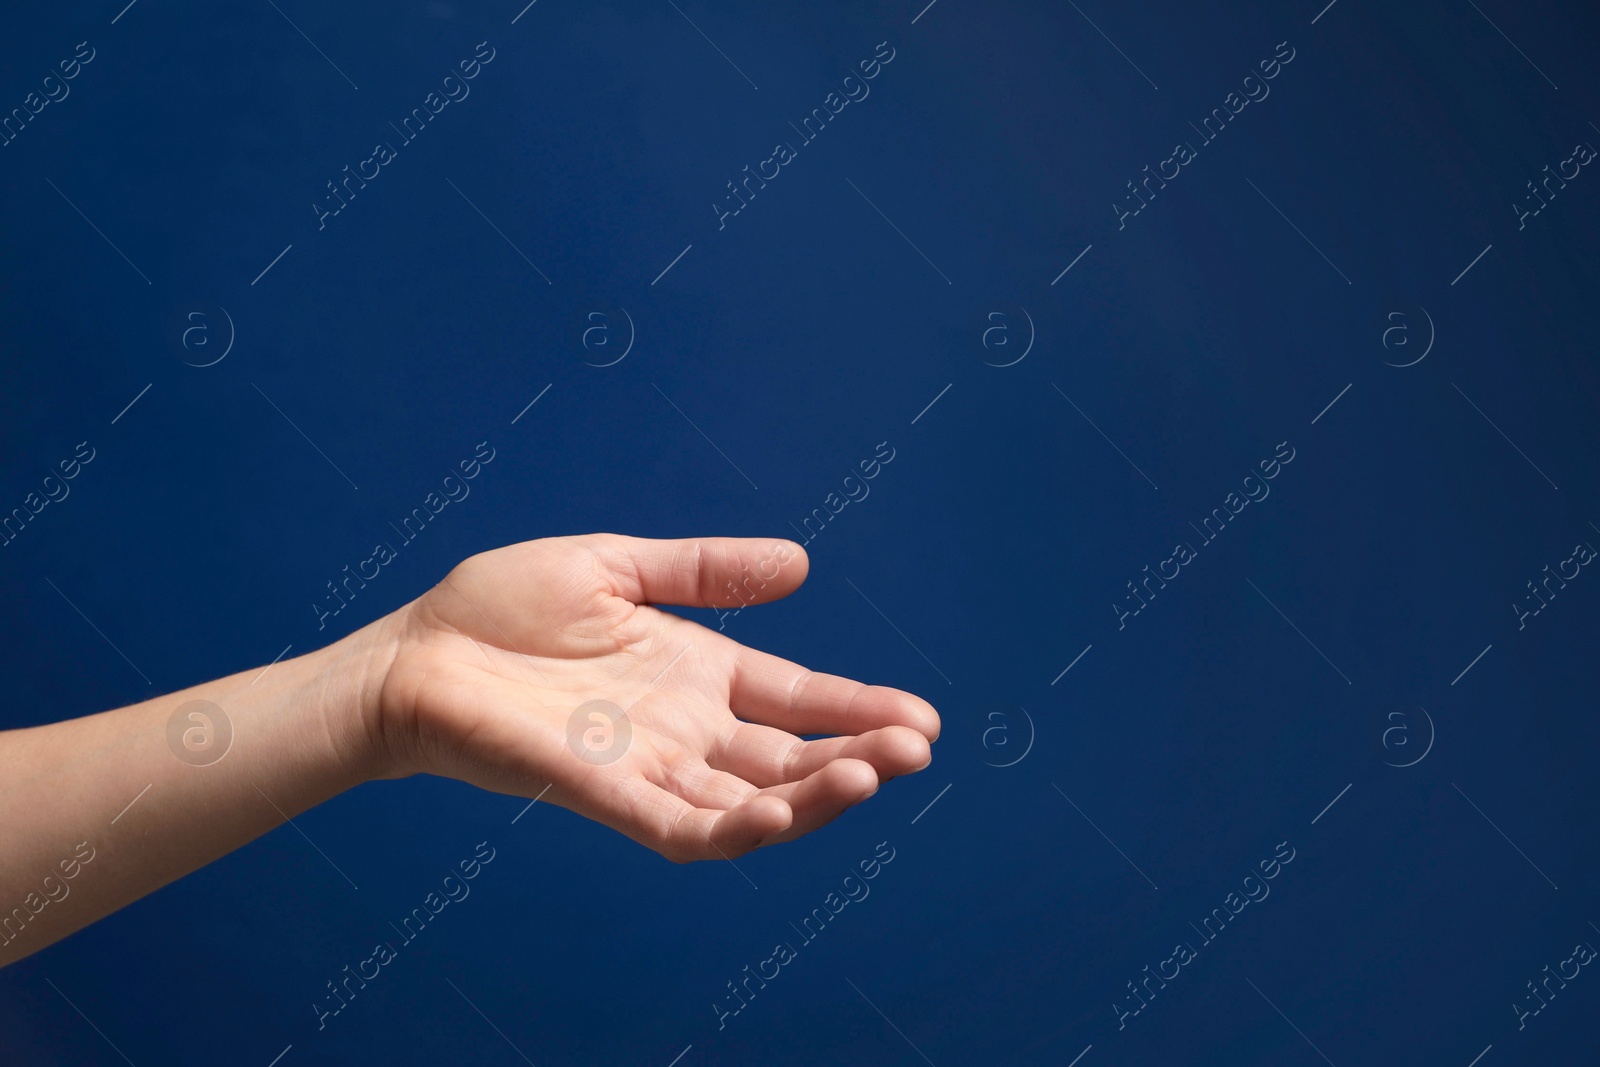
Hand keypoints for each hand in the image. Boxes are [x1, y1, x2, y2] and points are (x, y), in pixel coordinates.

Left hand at [368, 534, 939, 861]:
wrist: (416, 652)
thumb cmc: (500, 608)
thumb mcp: (617, 565)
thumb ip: (704, 570)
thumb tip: (803, 563)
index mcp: (695, 671)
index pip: (796, 699)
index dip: (857, 709)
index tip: (922, 718)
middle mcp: (684, 728)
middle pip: (790, 756)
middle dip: (859, 754)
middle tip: (919, 747)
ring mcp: (649, 765)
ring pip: (751, 799)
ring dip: (816, 796)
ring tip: (874, 774)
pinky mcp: (605, 794)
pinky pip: (684, 827)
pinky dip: (737, 827)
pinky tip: (783, 811)